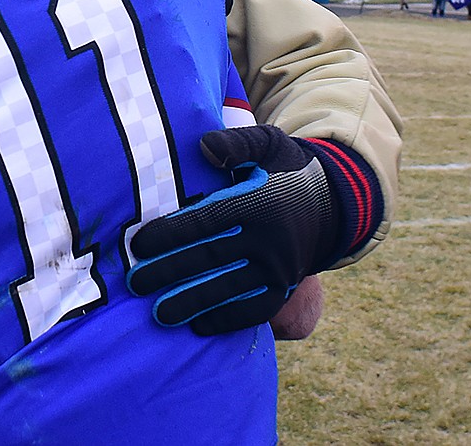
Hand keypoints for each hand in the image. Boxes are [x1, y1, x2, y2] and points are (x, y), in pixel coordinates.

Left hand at [127, 125, 337, 335]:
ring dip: (192, 303)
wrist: (335, 203)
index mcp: (257, 201)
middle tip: (135, 283)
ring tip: (159, 314)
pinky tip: (198, 326)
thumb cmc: (286, 168)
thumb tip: (205, 146)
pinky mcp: (285, 287)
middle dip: (169, 272)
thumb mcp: (268, 144)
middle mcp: (268, 238)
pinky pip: (256, 310)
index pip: (206, 220)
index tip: (138, 245)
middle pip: (211, 258)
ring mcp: (278, 267)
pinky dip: (228, 320)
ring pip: (229, 289)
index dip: (170, 233)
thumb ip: (237, 143)